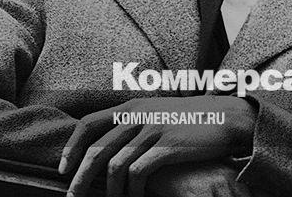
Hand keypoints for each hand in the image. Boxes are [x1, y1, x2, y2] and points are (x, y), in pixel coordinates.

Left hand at [59, 96, 257, 196]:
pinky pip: (139, 172)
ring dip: (108, 189)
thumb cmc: (193, 119)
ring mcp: (154, 129)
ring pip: (115, 164)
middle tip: (72, 196)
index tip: (63, 169)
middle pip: (96, 148)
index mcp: (133, 105)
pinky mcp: (169, 146)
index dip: (72, 147)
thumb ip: (136, 121)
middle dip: (79, 176)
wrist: (228, 117)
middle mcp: (139, 114)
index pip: (89, 123)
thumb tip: (111, 143)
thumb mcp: (159, 111)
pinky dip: (133, 190)